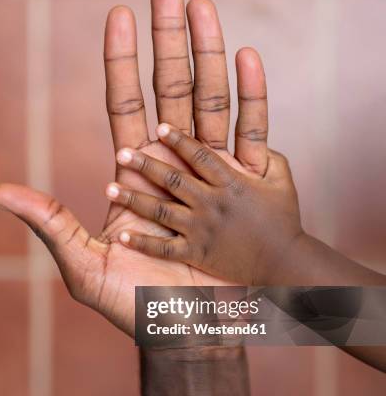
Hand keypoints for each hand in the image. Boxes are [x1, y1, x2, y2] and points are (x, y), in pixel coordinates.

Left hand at [0, 0, 267, 334]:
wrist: (190, 333)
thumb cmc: (137, 309)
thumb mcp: (86, 268)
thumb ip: (51, 225)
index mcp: (133, 176)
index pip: (124, 105)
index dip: (121, 62)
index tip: (120, 16)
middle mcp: (172, 166)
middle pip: (169, 90)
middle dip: (168, 39)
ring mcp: (210, 172)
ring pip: (210, 101)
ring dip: (208, 54)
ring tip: (207, 8)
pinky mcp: (243, 189)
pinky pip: (249, 134)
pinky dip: (250, 96)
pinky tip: (248, 60)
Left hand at [105, 122, 301, 285]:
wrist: (286, 268)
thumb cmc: (285, 225)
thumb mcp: (283, 183)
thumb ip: (268, 159)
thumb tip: (257, 141)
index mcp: (230, 184)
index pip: (199, 155)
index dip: (178, 140)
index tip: (159, 127)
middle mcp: (211, 204)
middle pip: (172, 179)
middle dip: (145, 165)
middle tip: (122, 153)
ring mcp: (201, 230)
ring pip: (161, 211)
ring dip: (133, 199)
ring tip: (110, 188)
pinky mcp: (197, 254)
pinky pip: (165, 249)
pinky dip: (144, 244)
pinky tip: (122, 237)